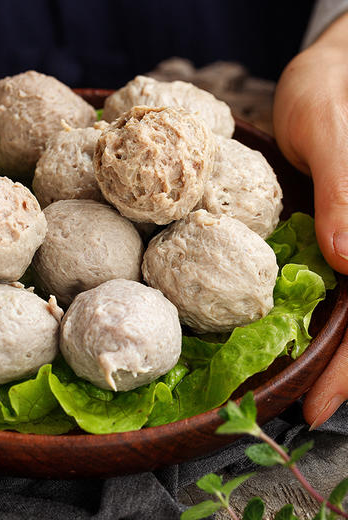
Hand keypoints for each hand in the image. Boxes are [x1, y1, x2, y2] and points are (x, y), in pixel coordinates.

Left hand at [274, 13, 347, 427]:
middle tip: (302, 410)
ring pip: (347, 307)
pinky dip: (311, 313)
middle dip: (338, 371)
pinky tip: (289, 332)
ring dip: (325, 351)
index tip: (320, 406)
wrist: (330, 69)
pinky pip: (326, 282)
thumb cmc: (336, 89)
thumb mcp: (336, 133)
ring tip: (291, 385)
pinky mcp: (332, 229)